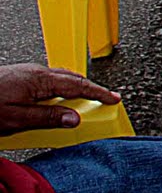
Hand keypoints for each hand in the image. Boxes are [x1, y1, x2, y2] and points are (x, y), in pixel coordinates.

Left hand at [0, 63, 119, 134]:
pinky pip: (46, 81)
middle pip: (71, 79)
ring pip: (58, 79)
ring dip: (72, 89)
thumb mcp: (16, 120)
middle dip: (89, 90)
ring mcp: (25, 73)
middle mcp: (35, 72)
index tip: (114, 99)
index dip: (99, 93)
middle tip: (102, 102)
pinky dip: (57, 90)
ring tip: (79, 106)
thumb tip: (74, 118)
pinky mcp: (17, 77)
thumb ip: (48, 118)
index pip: (78, 86)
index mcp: (39, 80)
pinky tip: (51, 103)